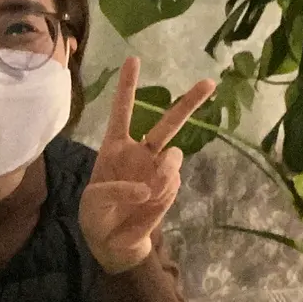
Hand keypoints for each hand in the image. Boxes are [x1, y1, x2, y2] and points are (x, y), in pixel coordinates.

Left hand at [79, 58, 215, 273]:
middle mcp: (141, 153)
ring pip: (174, 157)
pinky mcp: (169, 189)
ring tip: (147, 191)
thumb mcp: (93, 201)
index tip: (134, 59)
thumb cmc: (97, 215)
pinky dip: (161, 195)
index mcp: (115, 147)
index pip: (122, 111)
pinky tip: (148, 205)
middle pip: (167, 122)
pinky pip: (172, 184)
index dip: (128, 86)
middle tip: (209, 83)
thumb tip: (147, 187)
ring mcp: (158, 170)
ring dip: (164, 171)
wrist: (113, 242)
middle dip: (189, 102)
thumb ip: (115, 189)